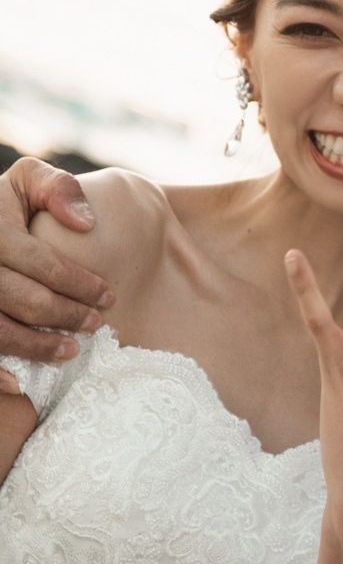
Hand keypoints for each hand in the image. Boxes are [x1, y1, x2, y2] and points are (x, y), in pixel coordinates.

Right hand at [0, 158, 114, 381]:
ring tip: (71, 351)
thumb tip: (87, 223)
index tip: (110, 297)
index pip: (44, 264)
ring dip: (37, 347)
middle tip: (96, 324)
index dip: (81, 284)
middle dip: (67, 316)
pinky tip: (21, 383)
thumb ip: (57, 188)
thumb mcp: (26, 180)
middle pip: (24, 300)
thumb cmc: (2, 203)